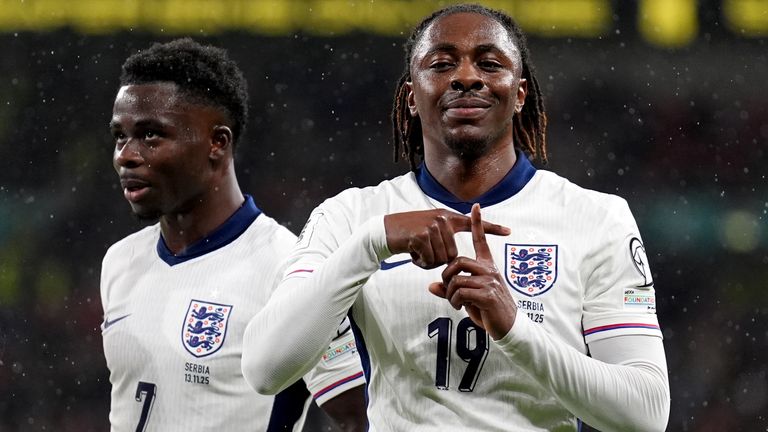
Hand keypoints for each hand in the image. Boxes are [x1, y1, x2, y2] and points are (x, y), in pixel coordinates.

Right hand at [384, 208, 509, 268]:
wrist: (385, 230)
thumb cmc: (407, 233)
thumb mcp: (428, 228)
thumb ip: (443, 236)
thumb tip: (454, 257)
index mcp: (447, 217)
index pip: (472, 224)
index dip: (491, 228)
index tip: (509, 232)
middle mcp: (442, 219)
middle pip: (453, 254)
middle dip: (439, 260)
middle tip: (424, 252)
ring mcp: (432, 227)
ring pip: (442, 259)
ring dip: (429, 262)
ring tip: (417, 251)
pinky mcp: (421, 236)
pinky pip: (429, 261)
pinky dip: (420, 262)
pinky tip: (412, 253)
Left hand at [428, 204, 517, 339]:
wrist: (508, 327)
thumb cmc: (489, 311)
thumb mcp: (468, 298)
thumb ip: (451, 290)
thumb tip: (431, 286)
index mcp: (487, 267)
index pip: (481, 240)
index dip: (478, 223)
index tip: (475, 206)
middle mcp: (490, 270)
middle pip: (457, 261)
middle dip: (446, 276)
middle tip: (448, 290)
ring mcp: (490, 281)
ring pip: (456, 279)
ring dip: (450, 294)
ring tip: (456, 303)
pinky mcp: (488, 295)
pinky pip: (461, 292)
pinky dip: (455, 302)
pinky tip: (461, 307)